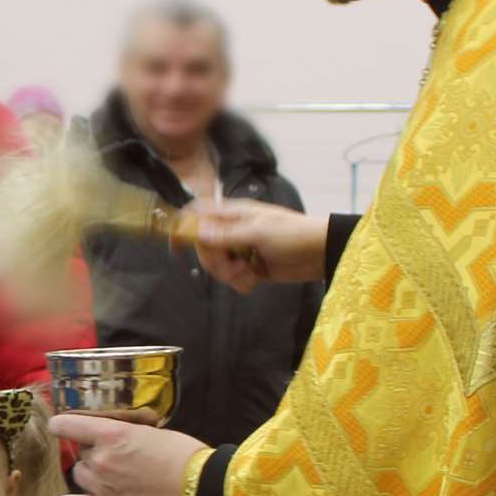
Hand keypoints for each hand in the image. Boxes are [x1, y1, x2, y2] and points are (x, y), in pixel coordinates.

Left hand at [50, 416, 207, 495]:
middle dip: (93, 449)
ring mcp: (103, 487)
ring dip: (89, 471)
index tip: (60, 424)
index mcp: (111, 435)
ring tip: (107, 470)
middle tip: (115, 451)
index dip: (61, 423)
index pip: (67, 425)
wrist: (201, 489)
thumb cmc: (183, 455)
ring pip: (80, 475)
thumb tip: (115, 438)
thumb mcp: (151, 432)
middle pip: (81, 452)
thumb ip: (125, 434)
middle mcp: (101, 460)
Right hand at [190, 200, 327, 291]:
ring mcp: (241, 248)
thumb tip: (196, 231)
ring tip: (248, 276)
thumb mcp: (257, 233)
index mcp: (233, 214)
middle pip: (204, 246)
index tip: (175, 247)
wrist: (320, 253)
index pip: (198, 214)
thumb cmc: (293, 235)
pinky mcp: (249, 266)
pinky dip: (239, 281)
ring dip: (228, 274)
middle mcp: (233, 229)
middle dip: (214, 261)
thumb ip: (226, 235)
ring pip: (217, 264)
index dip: (183, 226)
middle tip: (232, 267)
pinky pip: (232, 275)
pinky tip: (253, 281)